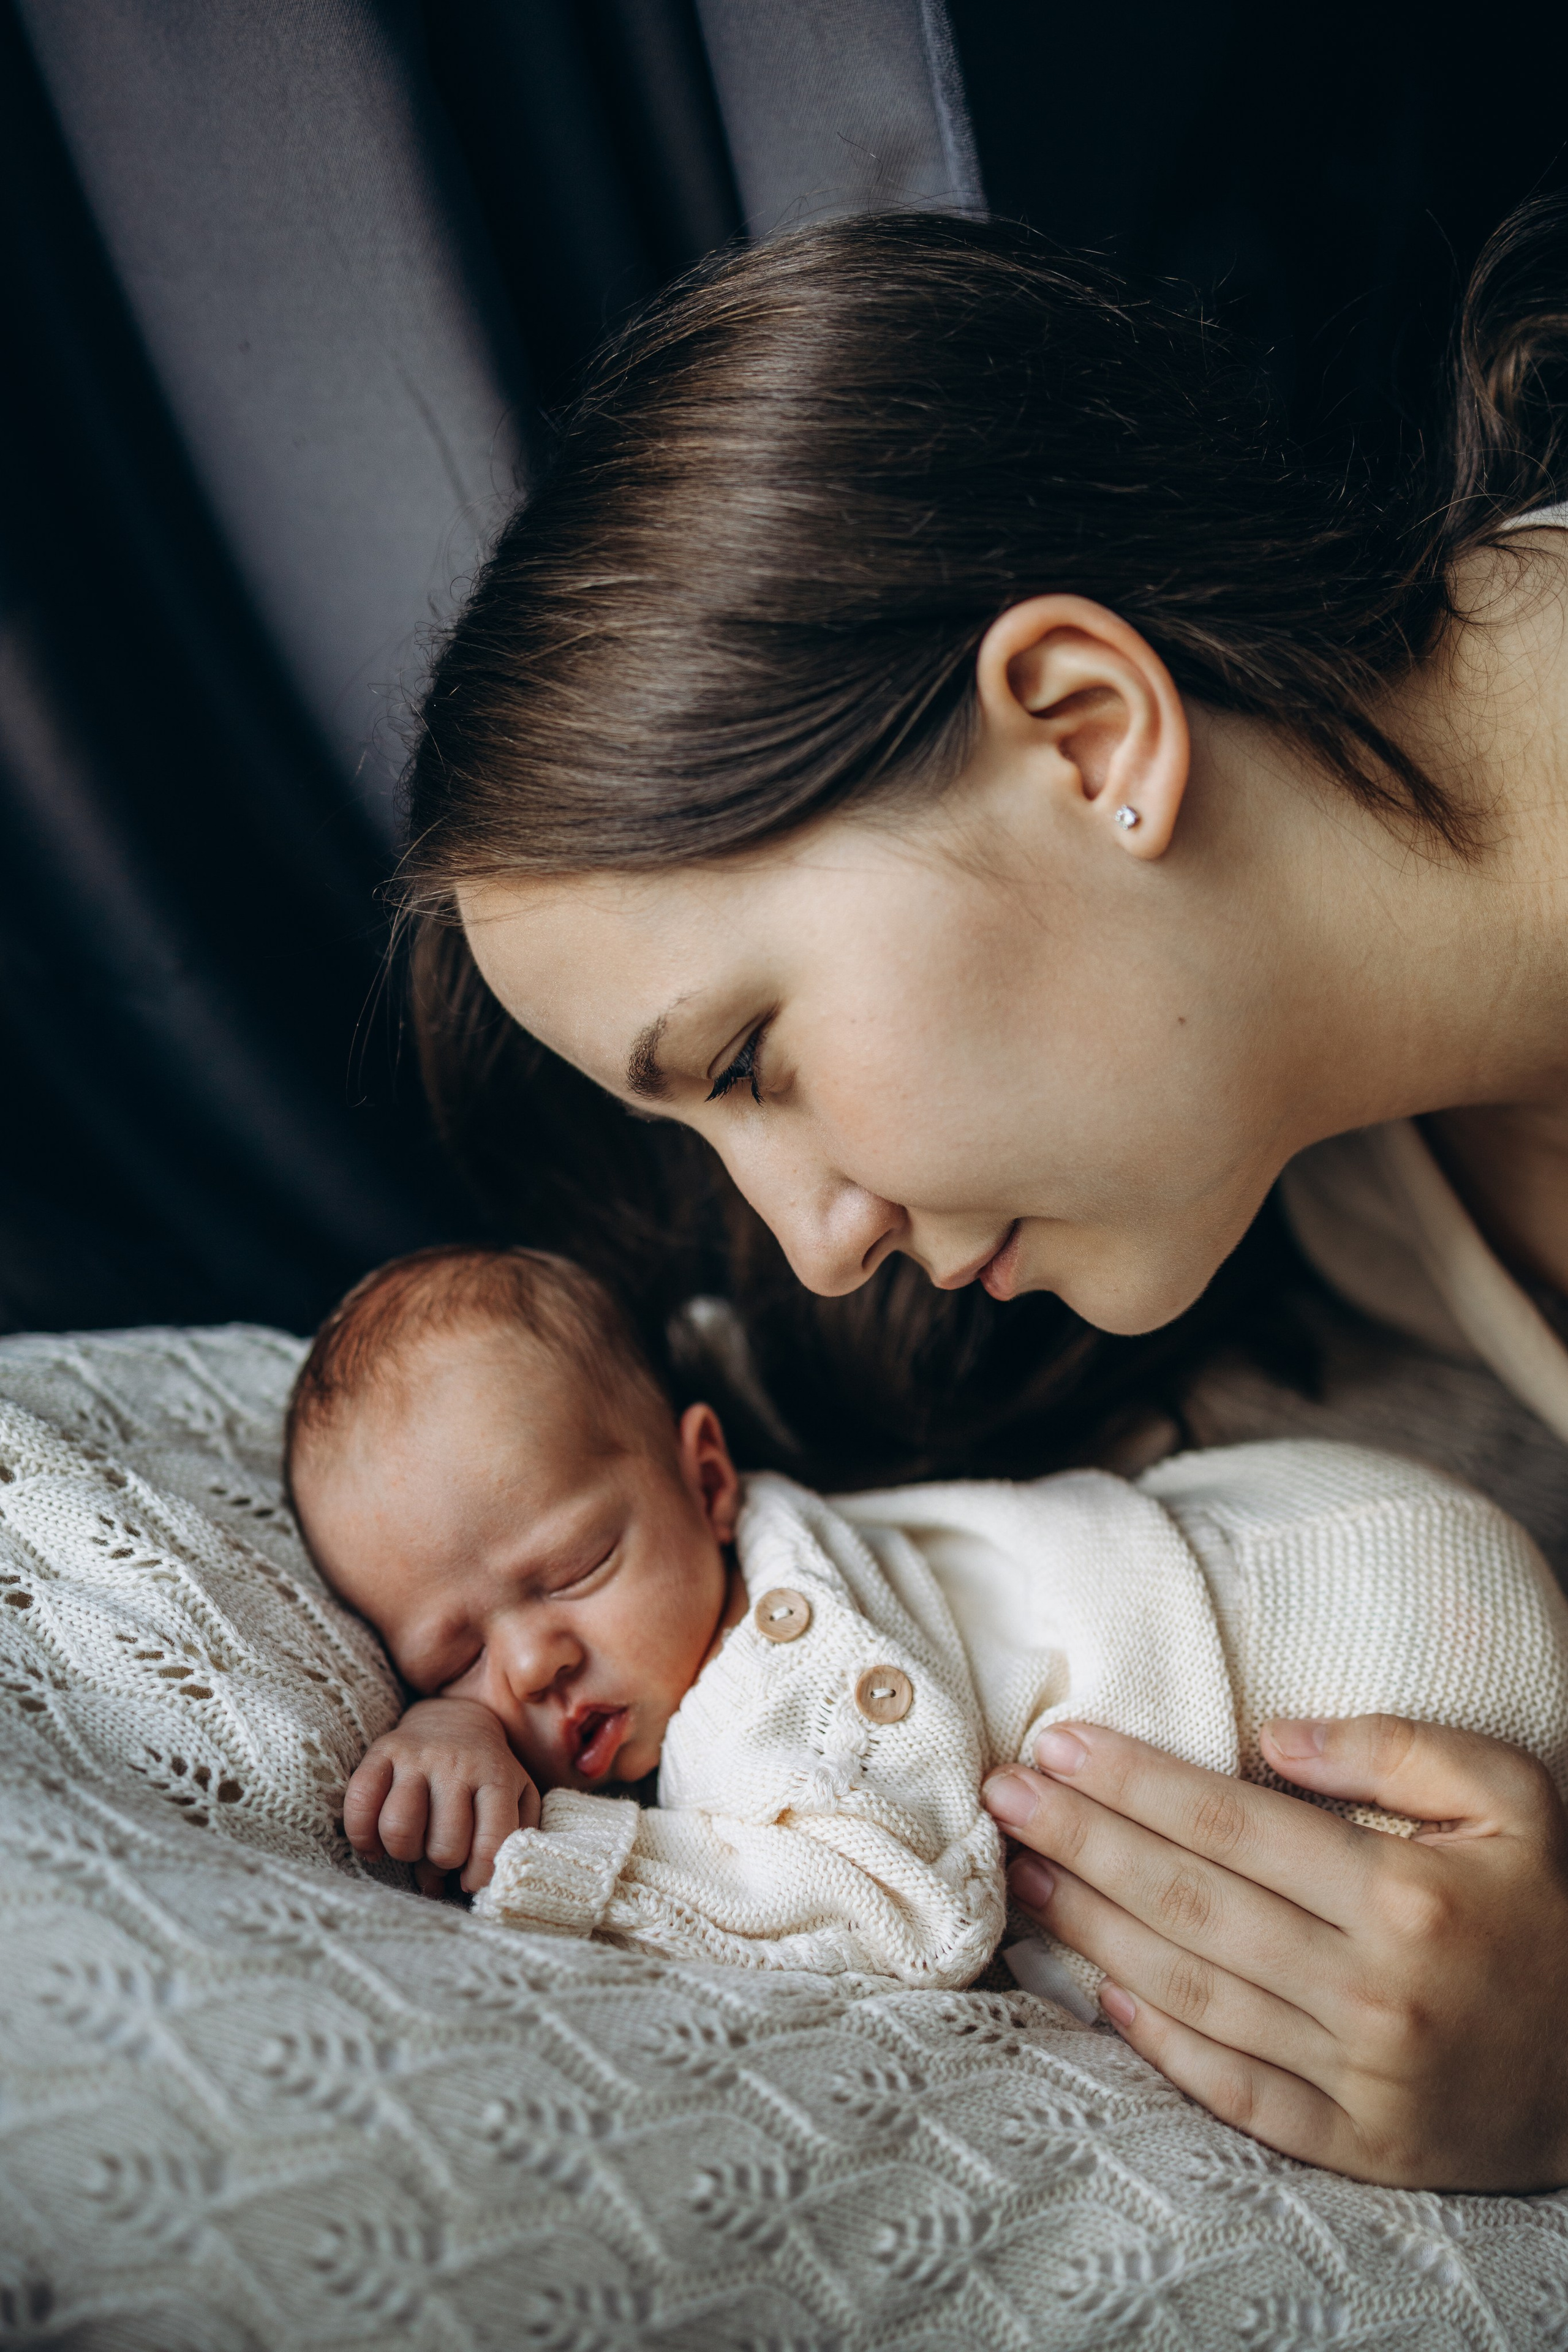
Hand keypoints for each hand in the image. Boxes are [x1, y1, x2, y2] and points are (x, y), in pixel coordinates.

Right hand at [344, 1695, 539, 1894]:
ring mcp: (417, 1756)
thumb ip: (513, 1837)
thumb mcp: (519, 1796)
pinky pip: (360, 1804)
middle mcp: (457, 1764)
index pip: (491, 1844)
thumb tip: (474, 1884)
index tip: (470, 1881)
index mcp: (497, 1777)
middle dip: (442, 1864)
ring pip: (399, 1829)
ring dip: (404, 1852)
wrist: (455, 1718)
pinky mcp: (383, 1749)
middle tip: (441, 1853)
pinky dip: (362, 1836)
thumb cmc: (488, 1772)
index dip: (479, 1877)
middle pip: (444, 1846)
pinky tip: (375, 1844)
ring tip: (414, 1844)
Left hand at [983, 1715, 1567, 2189]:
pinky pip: (1235, 2092)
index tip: (1056, 1745)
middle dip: (1082, 1841)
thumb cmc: (1554, 1911)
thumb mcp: (1514, 1798)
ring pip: (1193, 1992)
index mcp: (1405, 1895)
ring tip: (1025, 1875)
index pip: (1228, 1825)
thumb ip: (1397, 1748)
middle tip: (1003, 1798)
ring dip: (1093, 1931)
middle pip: (1190, 1902)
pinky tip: (1098, 1993)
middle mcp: (1373, 1990)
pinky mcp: (1359, 2147)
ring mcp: (1361, 2078)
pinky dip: (1162, 2045)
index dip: (1132, 1781)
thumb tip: (1269, 1736)